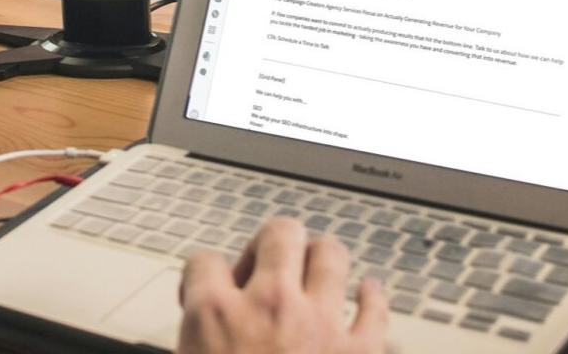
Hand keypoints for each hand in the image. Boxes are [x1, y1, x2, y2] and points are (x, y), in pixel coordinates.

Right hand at [177, 218, 387, 353]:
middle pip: (278, 232)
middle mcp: (269, 307)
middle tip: (266, 268)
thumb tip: (196, 327)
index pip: (204, 261)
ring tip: (313, 274)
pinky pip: (375, 311)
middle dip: (272, 244)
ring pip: (330, 254)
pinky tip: (367, 294)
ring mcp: (319, 327)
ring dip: (320, 261)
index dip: (205, 275)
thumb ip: (193, 336)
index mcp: (214, 314)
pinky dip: (372, 300)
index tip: (209, 288)